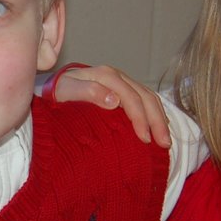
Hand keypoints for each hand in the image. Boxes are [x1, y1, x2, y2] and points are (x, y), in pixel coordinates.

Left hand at [51, 65, 171, 146]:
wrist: (54, 86)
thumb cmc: (58, 91)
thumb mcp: (66, 91)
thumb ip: (87, 92)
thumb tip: (113, 100)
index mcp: (106, 76)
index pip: (131, 97)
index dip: (140, 118)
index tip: (144, 139)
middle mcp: (118, 76)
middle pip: (146, 96)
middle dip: (157, 120)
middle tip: (164, 144)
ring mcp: (123, 82)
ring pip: (150, 98)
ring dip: (160, 118)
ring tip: (165, 140)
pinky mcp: (124, 89)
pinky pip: (146, 100)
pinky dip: (155, 114)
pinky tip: (159, 128)